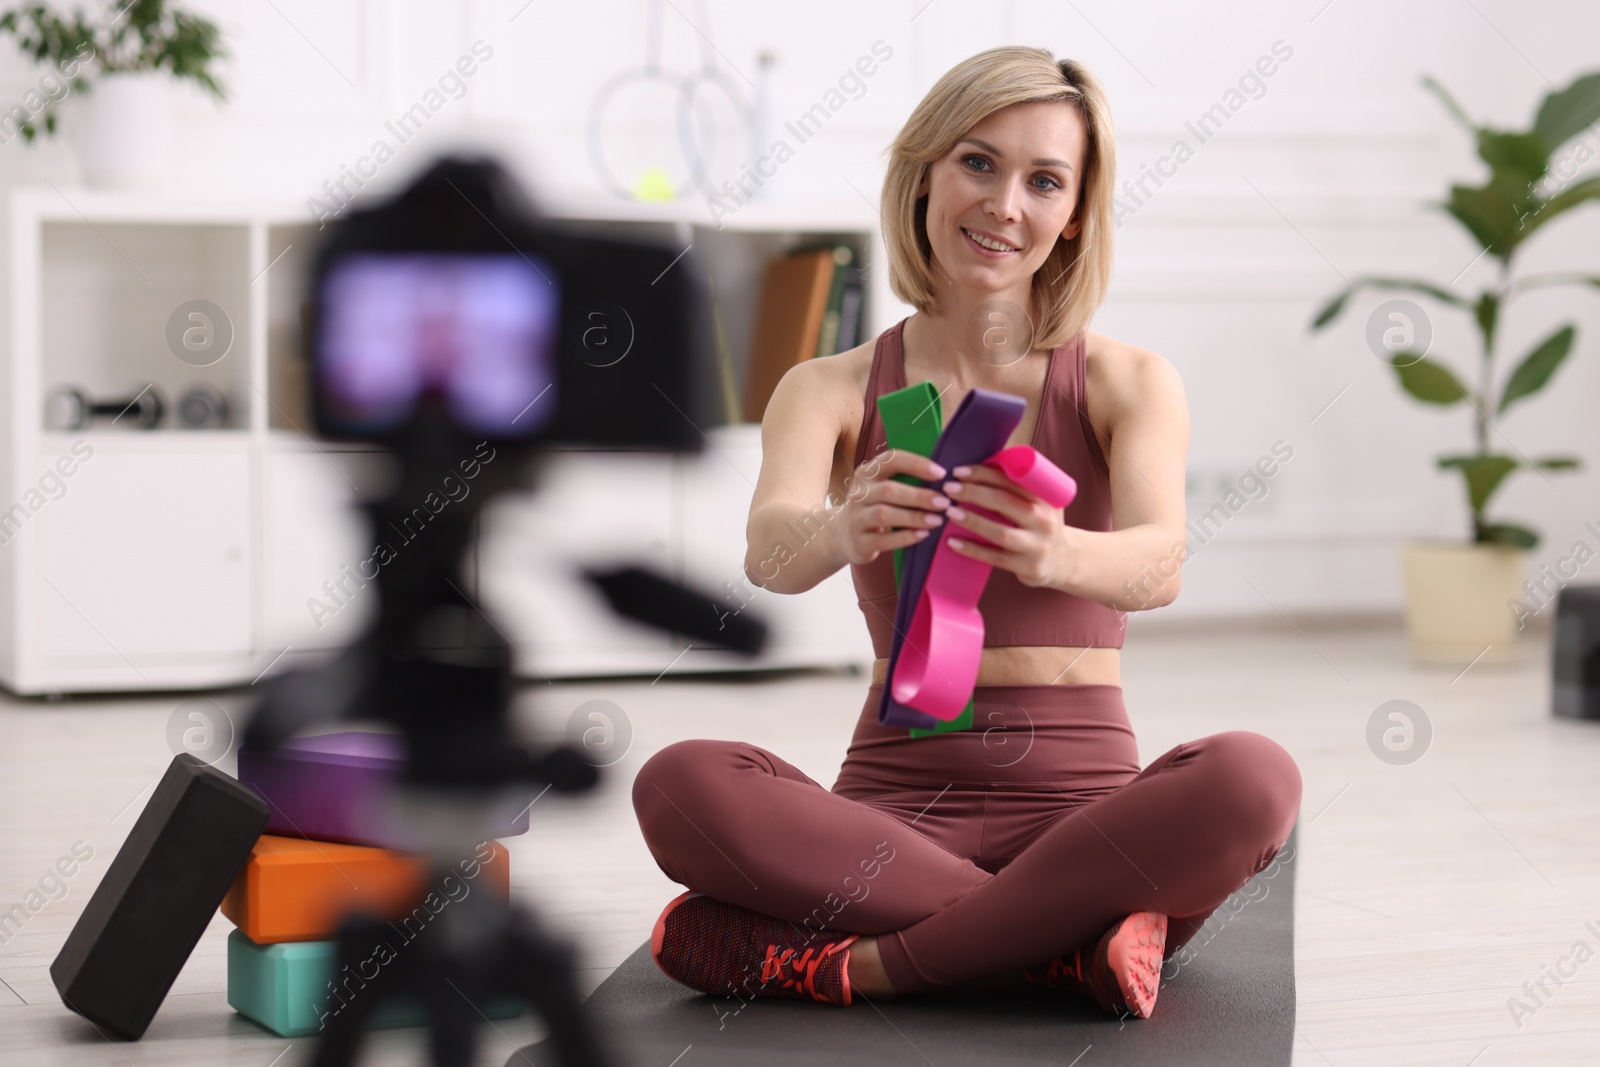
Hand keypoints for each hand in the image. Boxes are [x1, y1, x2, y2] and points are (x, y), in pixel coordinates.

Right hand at [832, 448, 950, 566]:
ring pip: (885, 514)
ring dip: (914, 517)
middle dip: (919, 496)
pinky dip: (906, 537)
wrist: (844, 535)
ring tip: (937, 520)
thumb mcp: (880, 487)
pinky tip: (924, 534)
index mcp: (867, 473)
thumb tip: (945, 477)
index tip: (941, 473)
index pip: (891, 460)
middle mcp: (858, 493)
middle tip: (944, 502)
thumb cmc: (874, 507)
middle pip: (889, 490)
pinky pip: (884, 539)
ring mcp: (856, 518)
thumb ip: (903, 479)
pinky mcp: (859, 542)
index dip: (916, 464)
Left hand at [940, 463, 1067, 587]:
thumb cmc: (1039, 524)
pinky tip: (953, 542)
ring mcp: (1036, 545)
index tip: (959, 472)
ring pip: (1000, 532)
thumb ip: (1017, 488)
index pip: (1011, 480)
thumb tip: (976, 469)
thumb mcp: (1039, 503)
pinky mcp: (1027, 567)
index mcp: (1045, 498)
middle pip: (1004, 502)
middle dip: (973, 493)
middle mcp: (1044, 520)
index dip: (983, 474)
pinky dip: (972, 549)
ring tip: (949, 512)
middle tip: (949, 489)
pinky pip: (995, 557)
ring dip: (972, 521)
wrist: (1063, 560)